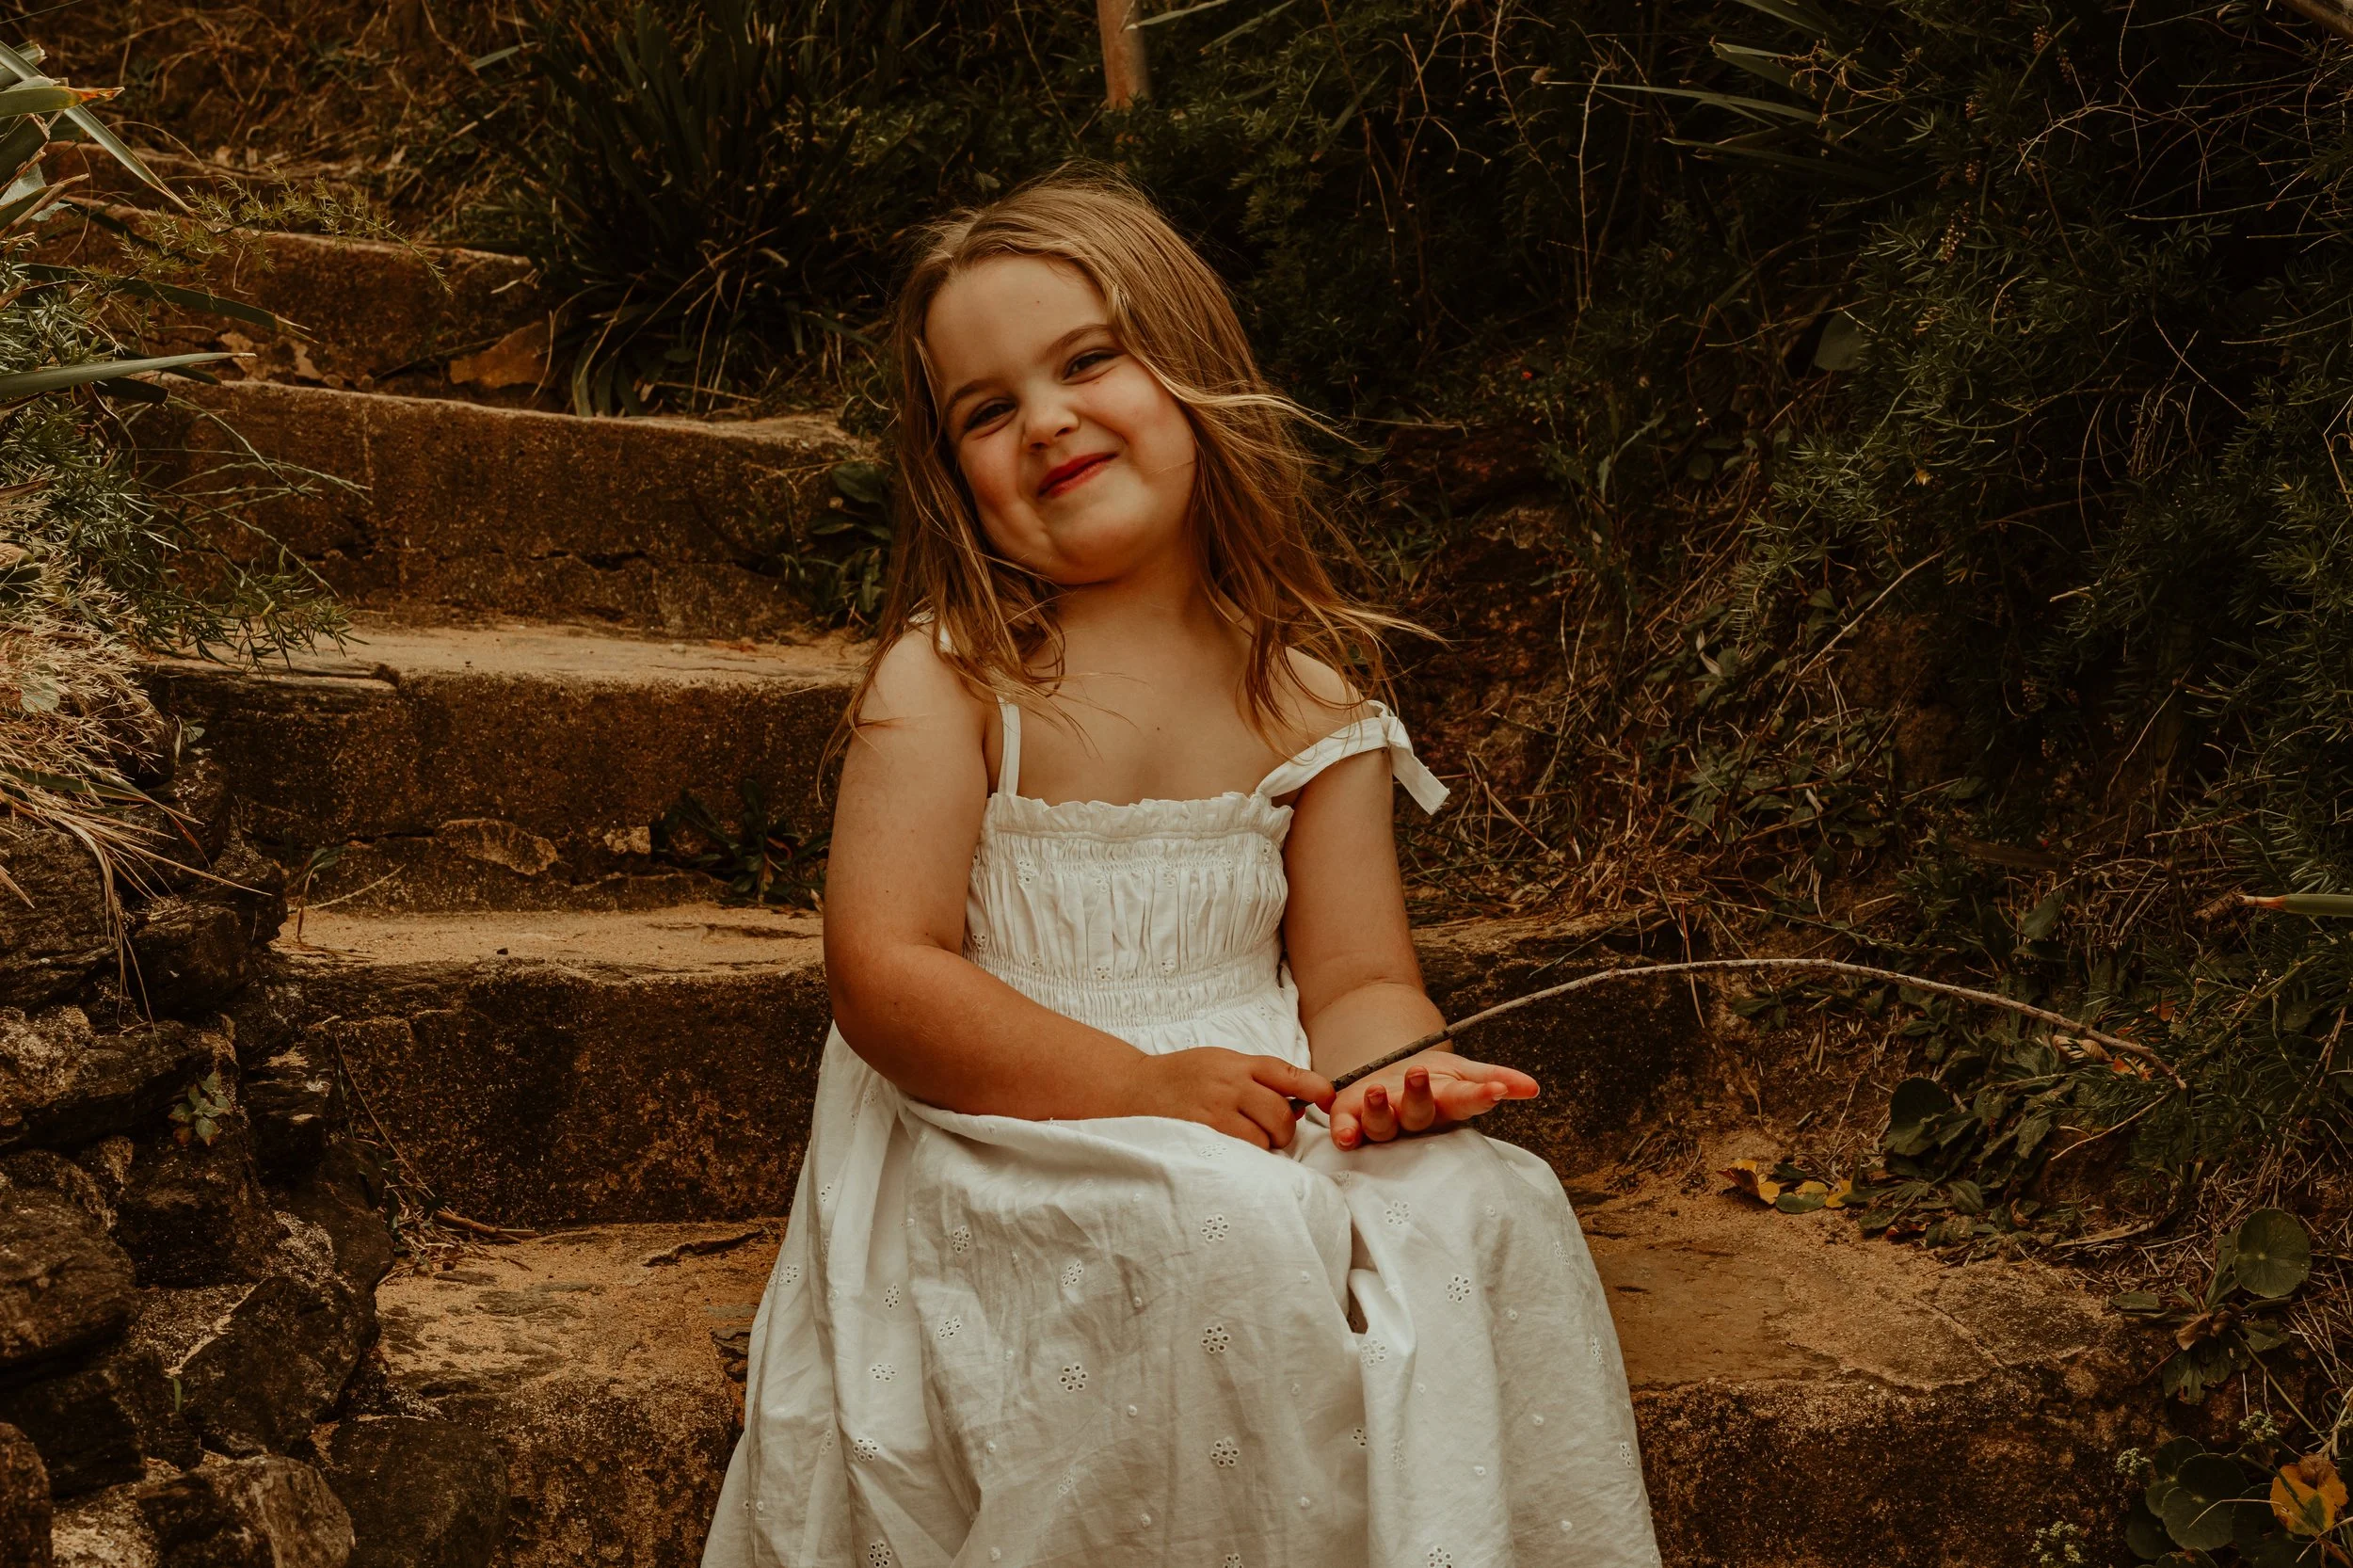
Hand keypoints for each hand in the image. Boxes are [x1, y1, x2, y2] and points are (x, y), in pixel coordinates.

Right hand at [1130, 1048, 1334, 1150]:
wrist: (1131, 1089)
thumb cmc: (1181, 1078)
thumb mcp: (1220, 1063)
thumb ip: (1257, 1079)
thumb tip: (1300, 1105)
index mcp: (1238, 1064)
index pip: (1289, 1073)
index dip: (1317, 1088)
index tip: (1329, 1100)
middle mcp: (1230, 1084)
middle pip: (1282, 1115)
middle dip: (1282, 1130)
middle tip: (1267, 1133)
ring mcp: (1216, 1112)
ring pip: (1264, 1140)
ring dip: (1262, 1148)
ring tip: (1242, 1142)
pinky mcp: (1203, 1136)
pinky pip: (1241, 1154)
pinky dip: (1243, 1158)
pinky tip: (1230, 1151)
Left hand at [1328, 1050, 1537, 1149]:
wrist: (1385, 1080)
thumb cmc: (1431, 1083)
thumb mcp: (1462, 1072)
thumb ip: (1495, 1078)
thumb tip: (1534, 1088)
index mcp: (1444, 1104)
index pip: (1466, 1101)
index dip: (1480, 1097)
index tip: (1496, 1089)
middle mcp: (1413, 1118)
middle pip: (1418, 1113)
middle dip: (1419, 1095)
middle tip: (1418, 1073)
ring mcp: (1382, 1121)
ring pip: (1382, 1125)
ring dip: (1380, 1112)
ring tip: (1378, 1090)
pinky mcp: (1351, 1120)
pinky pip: (1347, 1129)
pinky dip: (1344, 1132)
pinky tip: (1344, 1135)